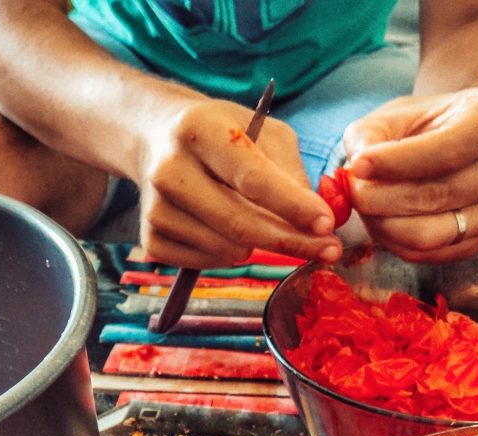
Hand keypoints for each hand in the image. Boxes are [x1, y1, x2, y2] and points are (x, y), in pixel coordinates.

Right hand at [135, 97, 342, 267]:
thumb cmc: (220, 134)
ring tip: (261, 225)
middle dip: (291, 242)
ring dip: (258, 247)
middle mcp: (170, 169)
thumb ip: (290, 171)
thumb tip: (315, 220)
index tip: (327, 224)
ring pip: (226, 250)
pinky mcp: (150, 238)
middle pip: (239, 223)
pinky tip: (228, 233)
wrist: (156, 137)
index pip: (252, 179)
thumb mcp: (261, 131)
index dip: (293, 206)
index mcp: (200, 130)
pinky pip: (205, 263)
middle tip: (327, 250)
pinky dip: (229, 256)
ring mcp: (155, 207)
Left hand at [341, 87, 477, 260]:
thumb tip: (358, 167)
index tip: (358, 166)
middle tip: (354, 192)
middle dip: (384, 198)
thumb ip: (370, 134)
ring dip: (386, 225)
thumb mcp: (396, 114)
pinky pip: (431, 255)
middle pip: (440, 196)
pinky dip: (396, 244)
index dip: (398, 162)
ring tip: (365, 206)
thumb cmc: (426, 125)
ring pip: (433, 233)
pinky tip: (381, 223)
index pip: (449, 150)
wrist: (457, 143)